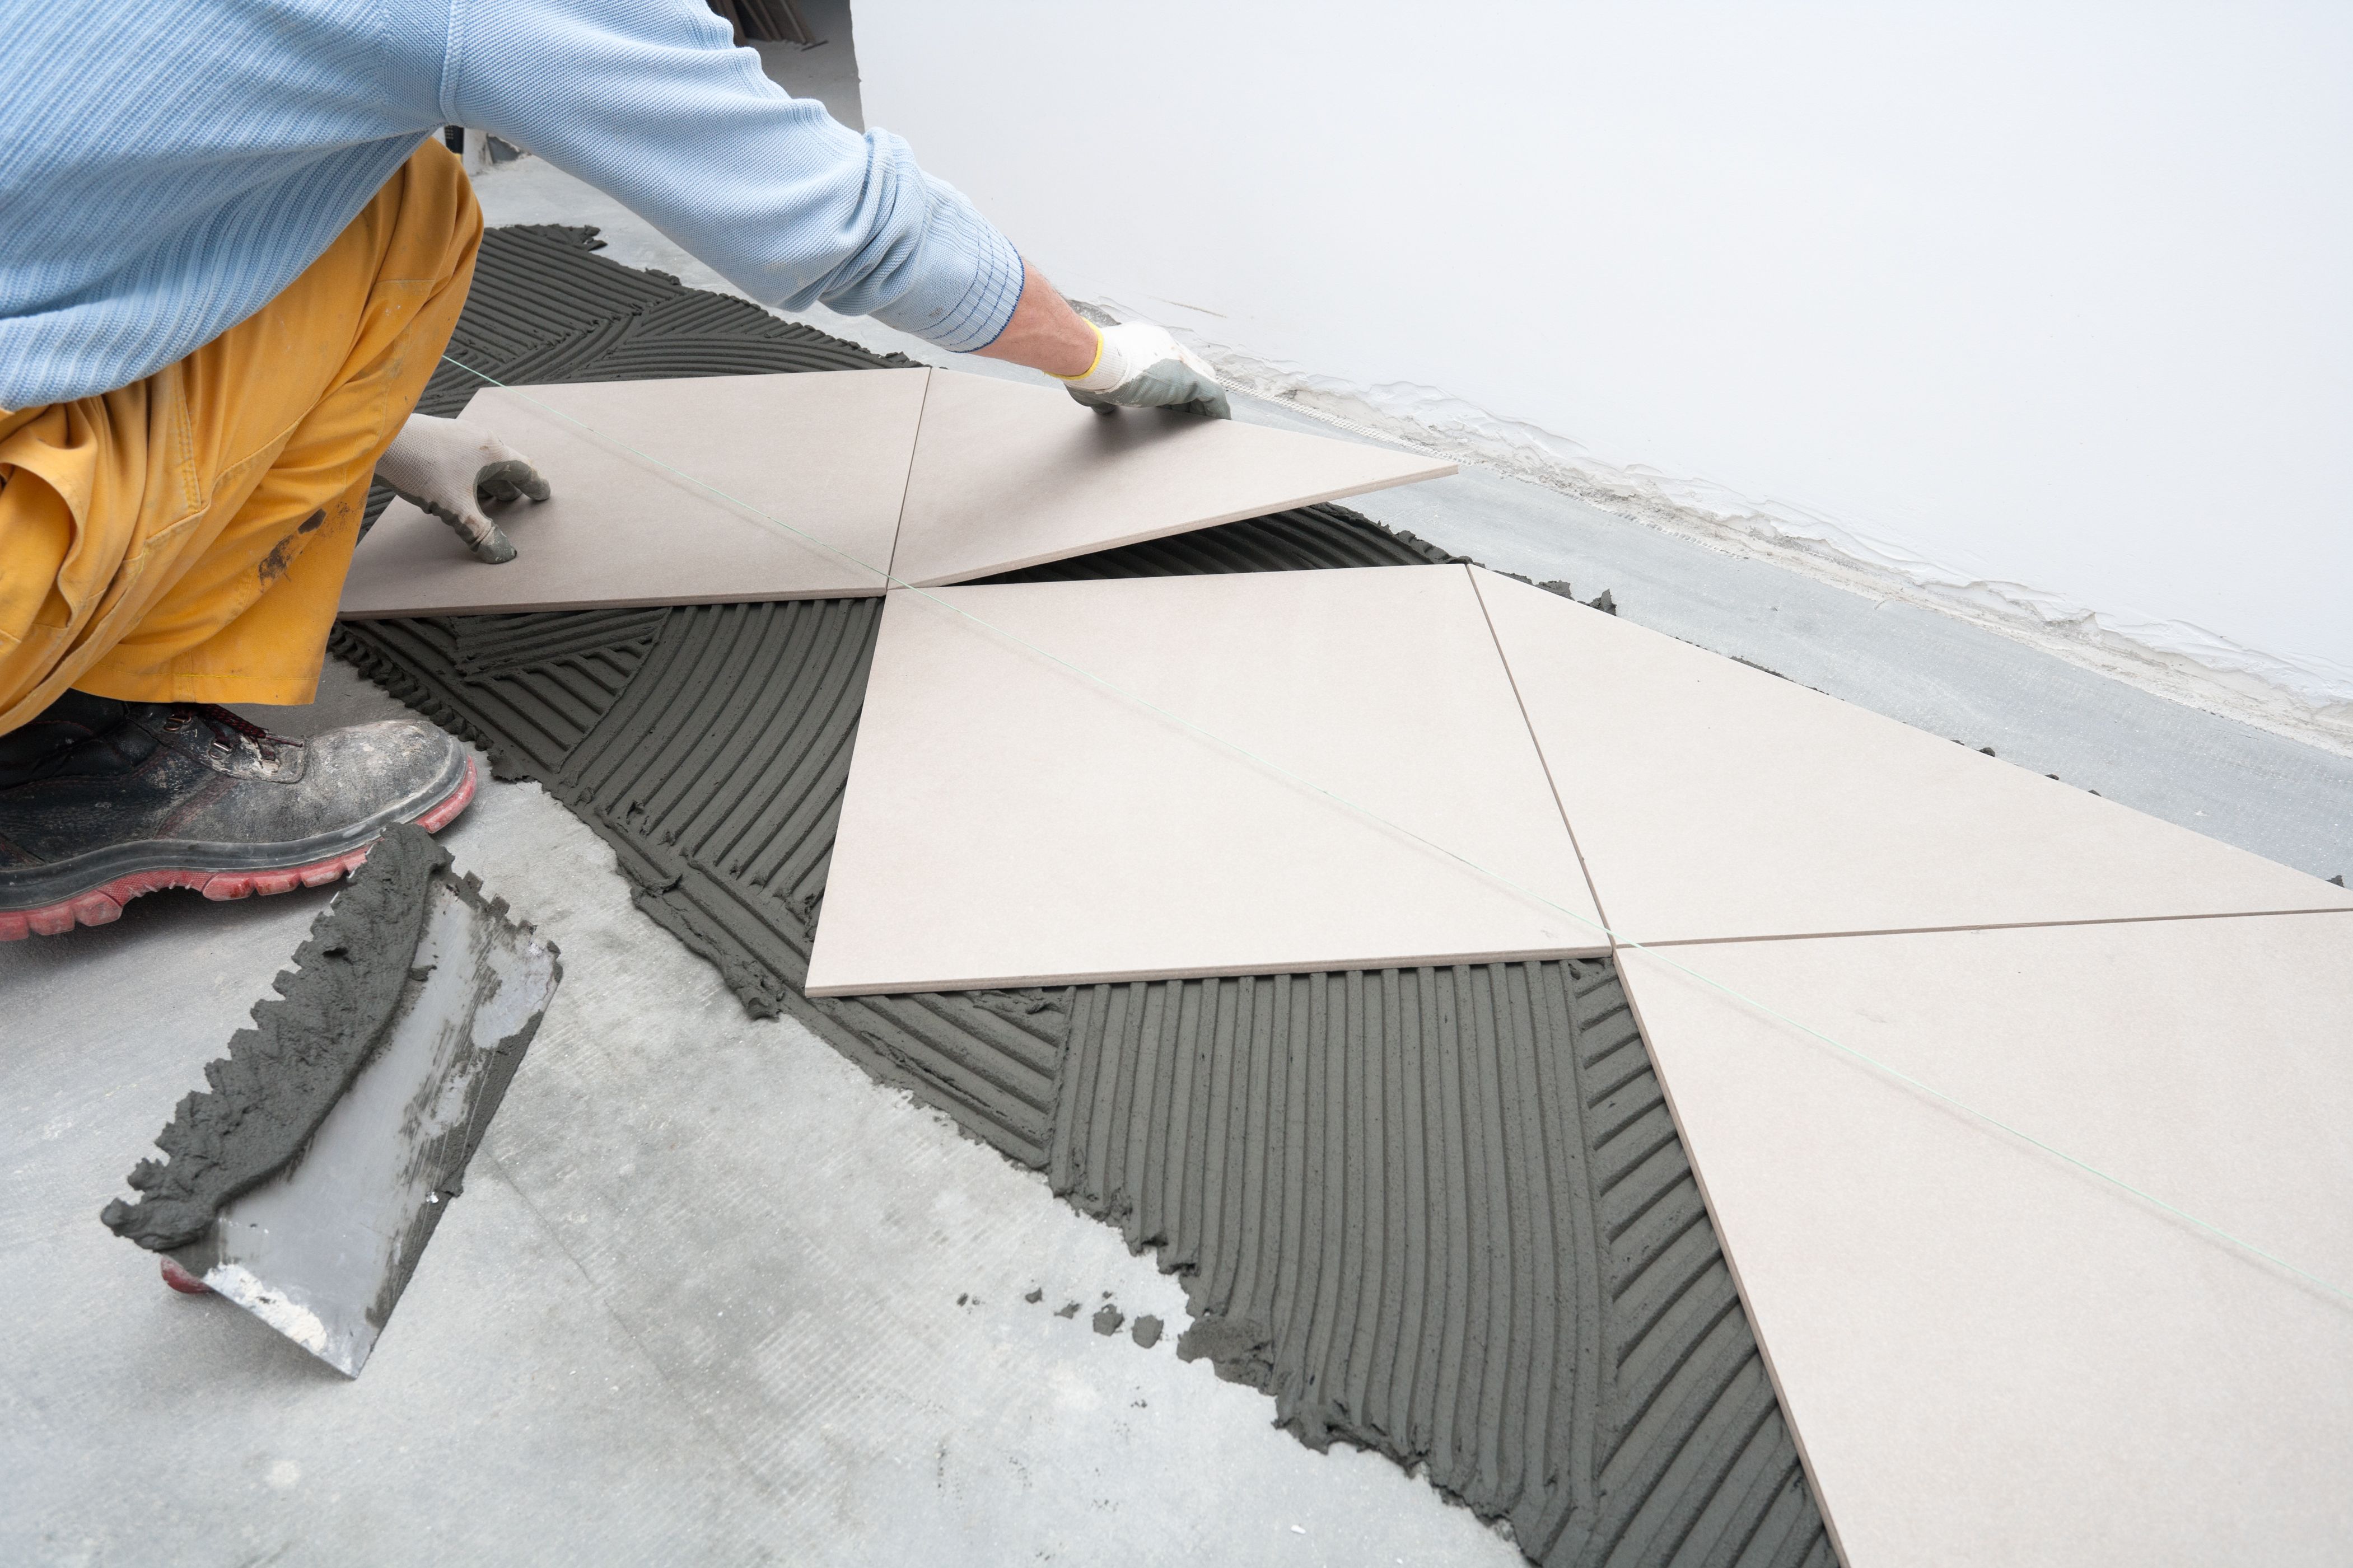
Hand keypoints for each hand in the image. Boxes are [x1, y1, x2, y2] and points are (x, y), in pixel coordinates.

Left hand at [373, 414, 550, 563]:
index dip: (536, 486)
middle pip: (504, 464)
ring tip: (485, 499)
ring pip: (482, 461)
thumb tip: (501, 554)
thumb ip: (480, 532)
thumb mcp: (455, 507)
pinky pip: (464, 456)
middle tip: (514, 501)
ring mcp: (458, 434)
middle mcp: (480, 438)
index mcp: (492, 452)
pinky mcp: (439, 436)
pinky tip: (455, 487)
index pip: (525, 470)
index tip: (543, 494)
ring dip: (487, 480)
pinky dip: (469, 474)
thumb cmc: (421, 466)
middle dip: (510, 485)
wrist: (379, 439)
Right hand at [1057, 322, 1230, 419]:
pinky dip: (1216, 409)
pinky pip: (1212, 395)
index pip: (1167, 365)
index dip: (1170, 388)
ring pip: (1203, 381)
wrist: (1091, 358)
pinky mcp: (1187, 376)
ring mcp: (1178, 359)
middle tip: (1187, 415)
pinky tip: (1218, 423)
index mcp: (1145, 344)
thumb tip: (1104, 407)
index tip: (1168, 405)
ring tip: (1205, 423)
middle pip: (1188, 371)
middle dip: (1188, 395)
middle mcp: (1166, 347)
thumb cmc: (1088, 368)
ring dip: (1204, 403)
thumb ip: (1107, 396)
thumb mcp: (1097, 385)